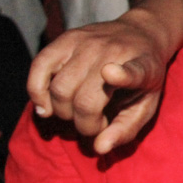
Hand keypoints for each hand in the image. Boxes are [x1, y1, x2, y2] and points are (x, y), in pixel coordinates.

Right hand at [28, 18, 168, 153]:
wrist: (141, 34)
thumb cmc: (143, 81)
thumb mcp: (145, 106)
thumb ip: (125, 130)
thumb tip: (99, 148)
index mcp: (142, 67)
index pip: (133, 71)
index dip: (122, 74)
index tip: (109, 73)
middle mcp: (113, 51)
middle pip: (83, 99)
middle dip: (84, 123)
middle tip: (96, 122)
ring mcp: (88, 42)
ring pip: (59, 87)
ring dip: (63, 112)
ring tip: (78, 112)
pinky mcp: (66, 38)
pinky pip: (39, 67)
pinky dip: (36, 91)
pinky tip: (46, 106)